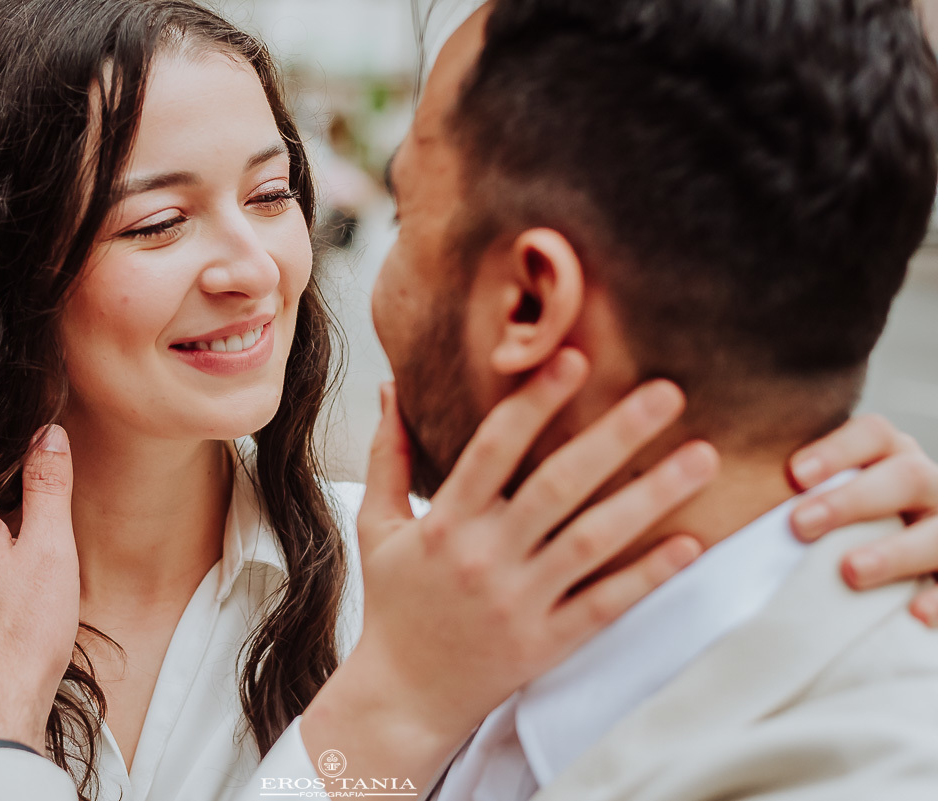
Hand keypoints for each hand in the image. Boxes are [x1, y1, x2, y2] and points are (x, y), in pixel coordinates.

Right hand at [301, 349, 717, 785]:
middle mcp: (484, 559)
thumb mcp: (377, 526)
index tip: (573, 357)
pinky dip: (648, 575)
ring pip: (593, 543)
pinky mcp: (548, 642)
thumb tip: (392, 385)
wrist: (403, 697)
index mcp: (445, 524)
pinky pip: (605, 605)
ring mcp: (520, 603)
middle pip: (556, 487)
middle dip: (614, 436)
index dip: (533, 403)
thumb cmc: (394, 603)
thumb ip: (388, 456)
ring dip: (650, 498)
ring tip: (702, 458)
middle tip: (667, 392)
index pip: (492, 450)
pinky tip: (692, 542)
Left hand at [788, 414, 937, 625]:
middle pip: (905, 477)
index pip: (874, 434)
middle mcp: (926, 485)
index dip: (838, 449)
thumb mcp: (822, 493)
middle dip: (853, 500)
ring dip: (896, 552)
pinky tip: (913, 615)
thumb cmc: (837, 521)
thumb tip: (698, 478)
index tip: (794, 473)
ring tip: (850, 571)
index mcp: (890, 455)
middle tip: (800, 524)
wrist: (889, 545)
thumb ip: (786, 486)